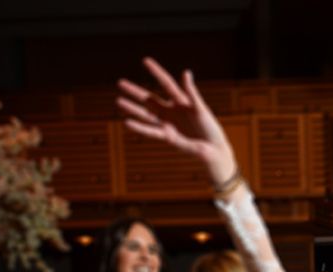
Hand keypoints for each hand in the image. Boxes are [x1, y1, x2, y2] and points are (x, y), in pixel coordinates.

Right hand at [117, 58, 236, 185]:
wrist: (214, 150)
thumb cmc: (211, 129)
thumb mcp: (201, 109)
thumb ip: (191, 92)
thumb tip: (186, 72)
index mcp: (181, 102)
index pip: (166, 83)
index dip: (156, 72)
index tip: (145, 60)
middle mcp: (171, 112)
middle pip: (150, 99)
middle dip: (135, 91)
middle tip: (120, 82)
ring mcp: (168, 124)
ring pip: (146, 114)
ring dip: (133, 108)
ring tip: (118, 101)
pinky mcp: (168, 137)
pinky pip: (151, 131)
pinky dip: (139, 128)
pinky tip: (127, 122)